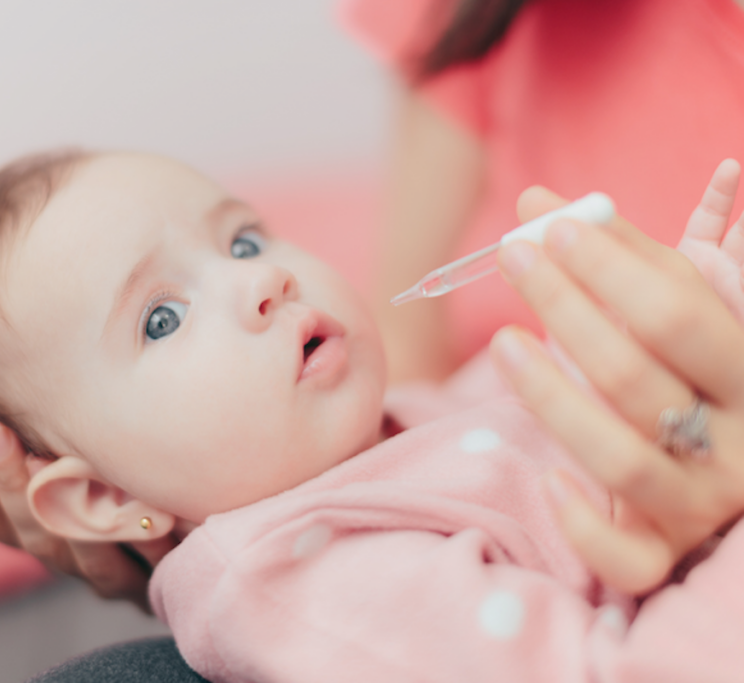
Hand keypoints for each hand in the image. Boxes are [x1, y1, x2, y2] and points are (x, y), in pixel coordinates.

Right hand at [0, 412, 176, 610]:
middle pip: (16, 525)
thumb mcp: (90, 455)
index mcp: (33, 531)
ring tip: (45, 460)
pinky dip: (124, 536)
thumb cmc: (132, 488)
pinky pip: (123, 567)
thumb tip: (26, 352)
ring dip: (59, 505)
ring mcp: (95, 575)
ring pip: (64, 547)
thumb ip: (58, 430)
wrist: (190, 562)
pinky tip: (130, 507)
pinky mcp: (138, 588)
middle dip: (1, 475)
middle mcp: (58, 556)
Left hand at [489, 182, 743, 594]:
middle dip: (567, 310)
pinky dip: (586, 525)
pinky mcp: (665, 550)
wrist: (731, 461)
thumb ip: (623, 256)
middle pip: (637, 379)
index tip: (549, 227)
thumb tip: (537, 203)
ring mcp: (703, 502)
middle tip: (513, 257)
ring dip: (552, 400)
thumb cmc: (693, 368)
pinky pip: (627, 559)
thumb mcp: (680, 307)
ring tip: (504, 341)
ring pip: (623, 461)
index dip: (609, 268)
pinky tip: (549, 480)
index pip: (676, 313)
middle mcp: (739, 442)